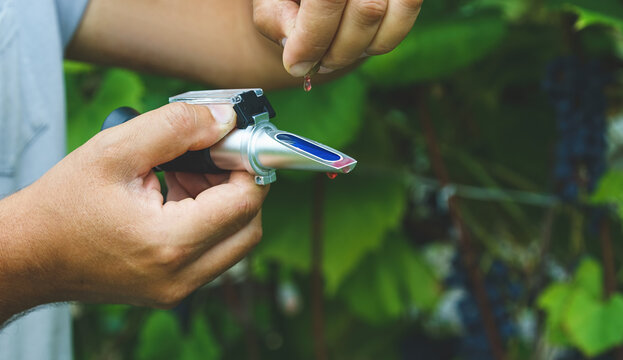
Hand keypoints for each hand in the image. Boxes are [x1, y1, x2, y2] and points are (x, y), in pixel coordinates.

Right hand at [0, 103, 267, 320]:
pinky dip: (209, 221)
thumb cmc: (63, 205)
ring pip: (235, 241)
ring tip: (184, 175)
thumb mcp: (115, 150)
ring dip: (224, 203)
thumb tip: (226, 119)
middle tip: (210, 156)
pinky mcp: (173, 289)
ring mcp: (178, 289)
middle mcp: (181, 276)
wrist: (29, 254)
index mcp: (169, 242)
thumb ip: (177, 127)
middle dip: (239, 184)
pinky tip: (176, 196)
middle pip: (249, 226)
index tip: (233, 141)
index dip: (247, 164)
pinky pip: (213, 253)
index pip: (245, 202)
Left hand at [253, 0, 422, 76]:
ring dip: (358, 49)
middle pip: (366, 10)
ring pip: (389, 15)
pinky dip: (381, 41)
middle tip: (316, 64)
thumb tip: (299, 55)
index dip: (313, 38)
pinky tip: (357, 45)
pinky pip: (405, 15)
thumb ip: (275, 19)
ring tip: (331, 56)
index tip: (296, 66)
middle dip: (337, 50)